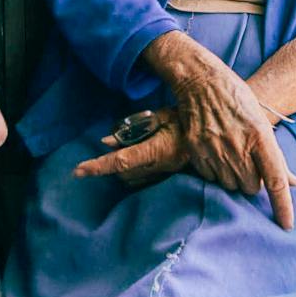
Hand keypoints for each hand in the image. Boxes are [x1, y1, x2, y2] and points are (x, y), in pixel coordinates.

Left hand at [75, 122, 189, 188]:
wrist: (216, 132)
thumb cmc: (187, 118)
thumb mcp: (161, 115)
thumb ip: (133, 128)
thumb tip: (106, 141)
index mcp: (159, 149)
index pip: (122, 161)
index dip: (99, 166)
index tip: (79, 171)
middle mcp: (163, 166)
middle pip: (124, 174)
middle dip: (113, 165)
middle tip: (115, 146)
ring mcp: (168, 174)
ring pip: (133, 180)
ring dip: (124, 169)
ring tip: (130, 150)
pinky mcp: (171, 178)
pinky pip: (145, 180)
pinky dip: (135, 172)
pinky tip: (140, 158)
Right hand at [167, 57, 295, 228]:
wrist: (201, 81)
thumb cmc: (237, 99)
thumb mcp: (262, 121)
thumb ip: (276, 155)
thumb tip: (293, 182)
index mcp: (260, 136)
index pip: (275, 180)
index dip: (283, 206)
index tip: (286, 225)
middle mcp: (238, 146)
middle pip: (251, 187)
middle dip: (253, 182)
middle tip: (248, 163)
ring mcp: (215, 149)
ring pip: (230, 185)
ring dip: (233, 178)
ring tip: (230, 154)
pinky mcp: (196, 151)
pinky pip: (210, 177)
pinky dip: (215, 172)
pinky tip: (215, 152)